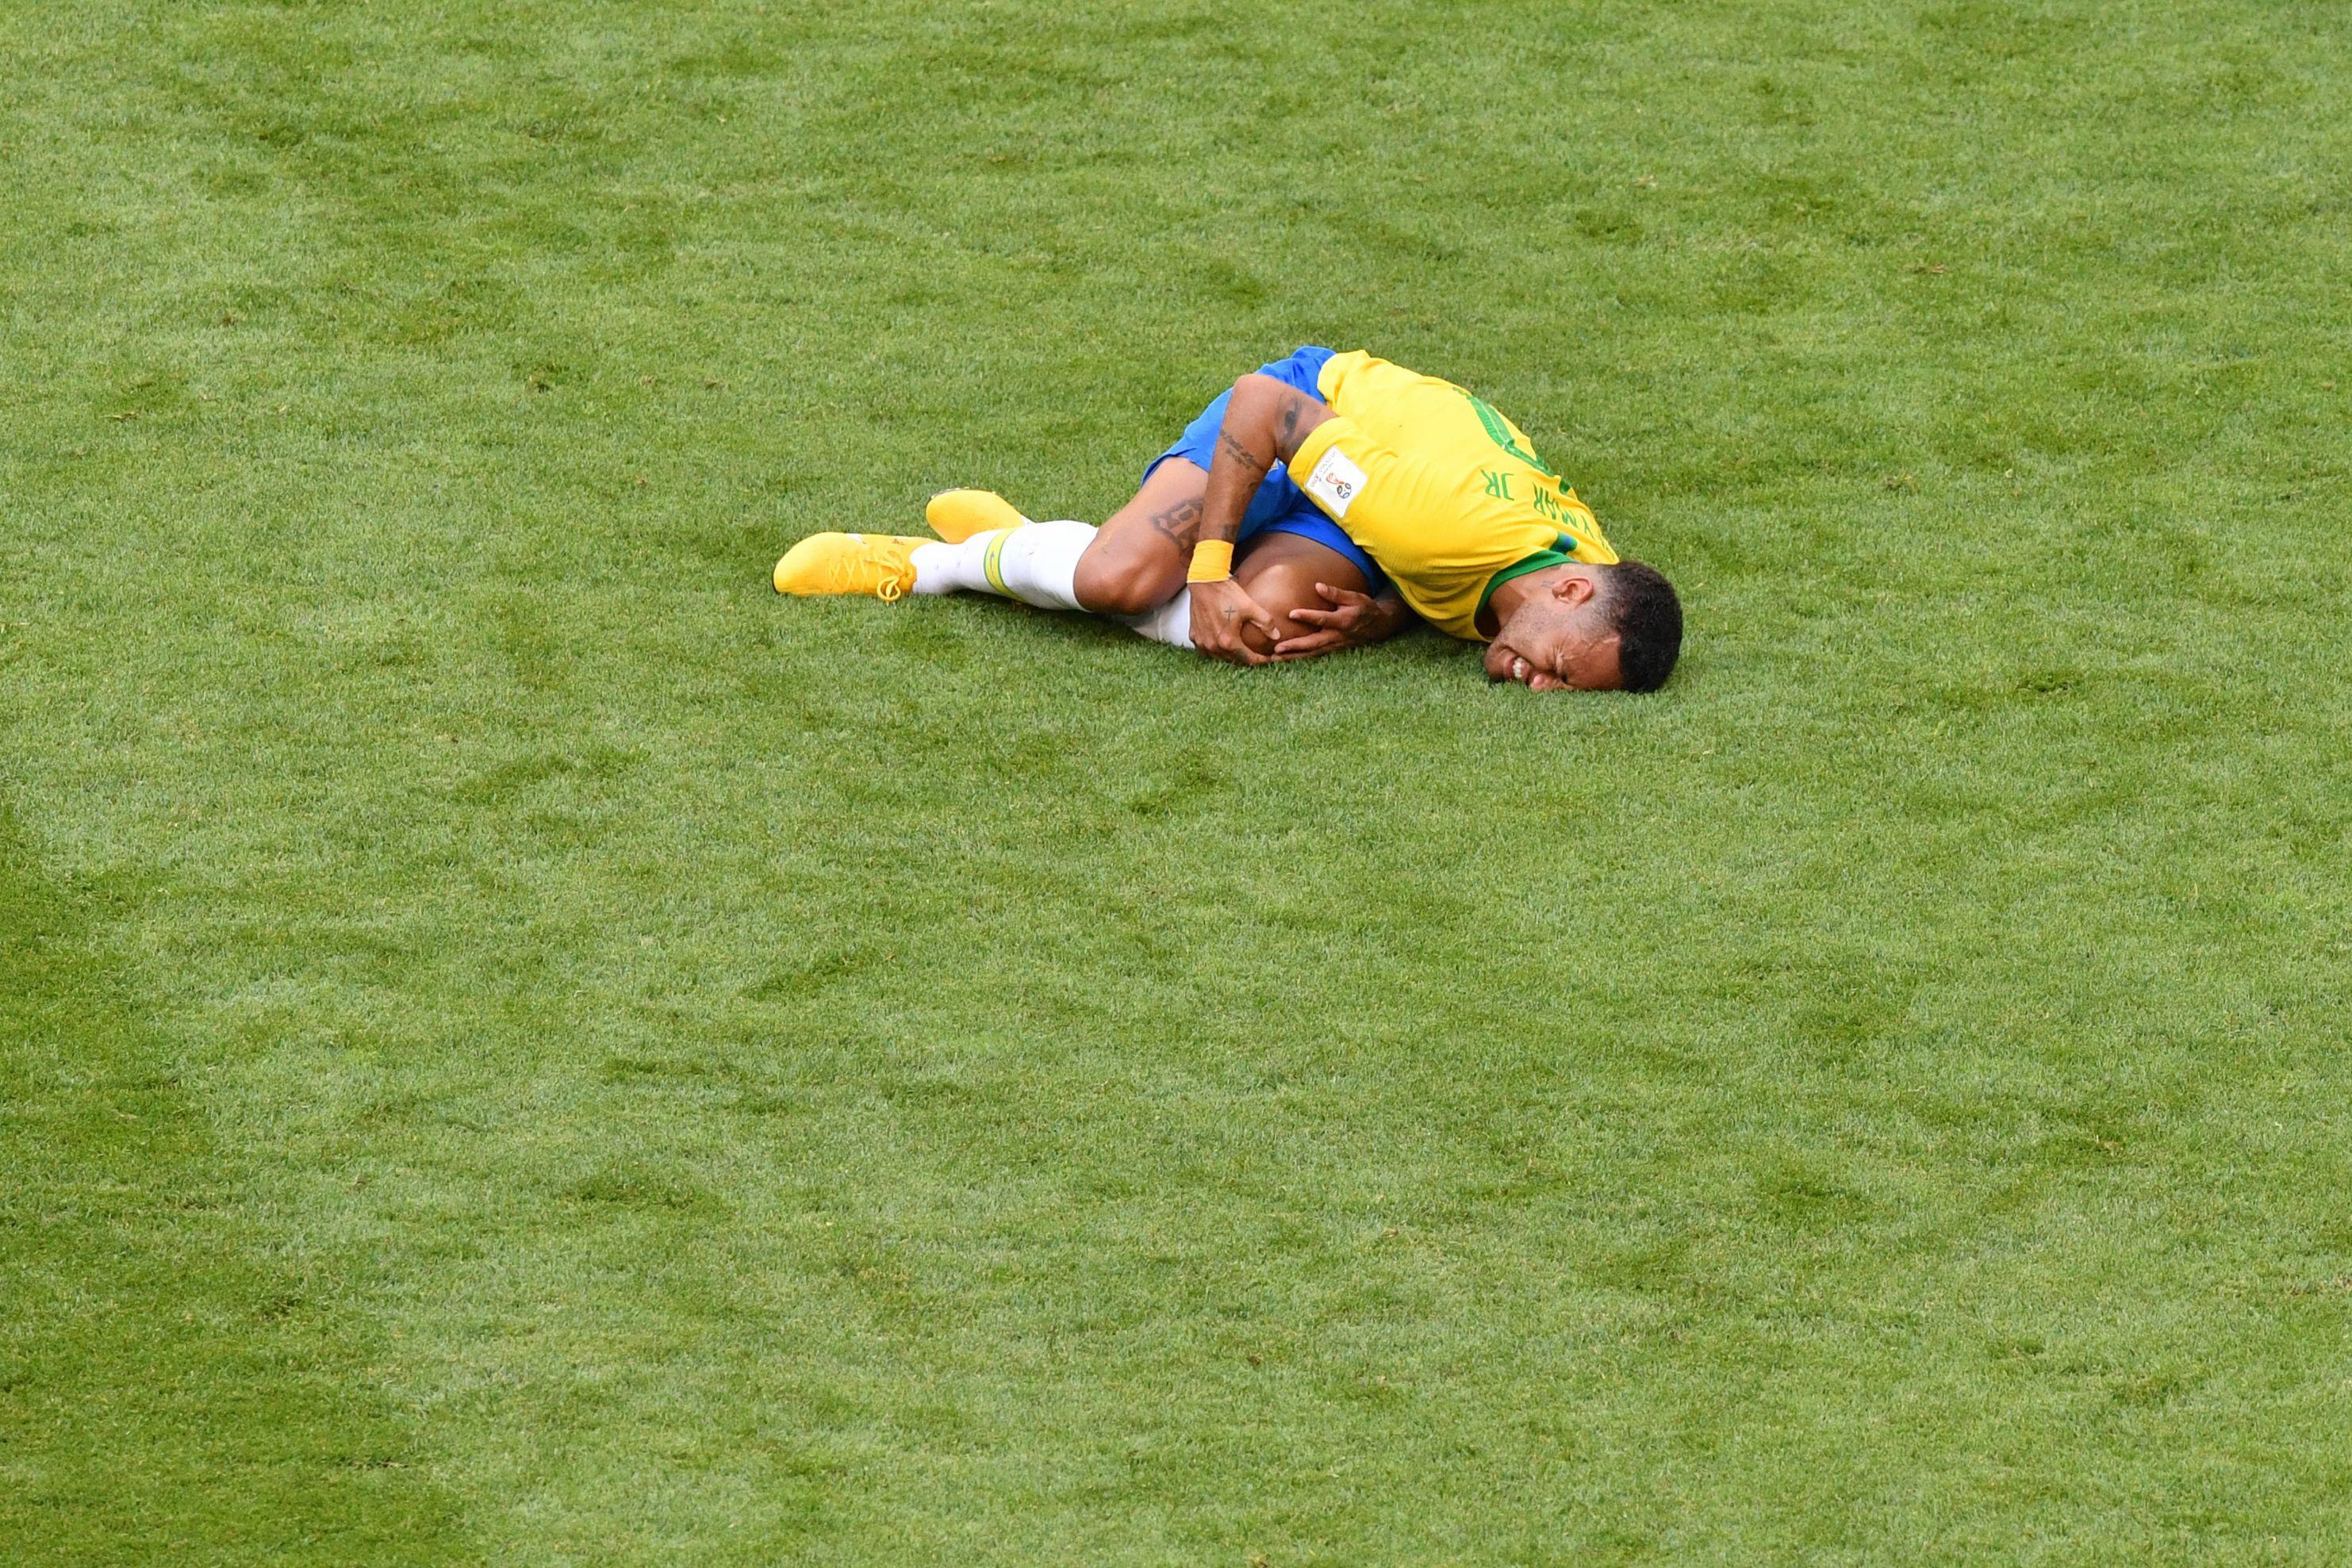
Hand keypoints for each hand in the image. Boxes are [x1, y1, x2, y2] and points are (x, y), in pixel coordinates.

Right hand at [1189, 576, 1282, 665]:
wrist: (1204, 581)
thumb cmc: (1227, 593)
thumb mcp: (1250, 606)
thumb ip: (1265, 623)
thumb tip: (1277, 636)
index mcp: (1228, 641)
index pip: (1248, 659)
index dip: (1261, 660)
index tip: (1269, 658)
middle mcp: (1213, 646)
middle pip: (1234, 660)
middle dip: (1247, 659)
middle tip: (1257, 654)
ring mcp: (1202, 642)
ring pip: (1219, 657)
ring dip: (1231, 656)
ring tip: (1242, 650)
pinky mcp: (1194, 636)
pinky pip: (1207, 650)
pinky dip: (1216, 650)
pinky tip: (1223, 644)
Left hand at [1273, 582, 1393, 659]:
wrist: (1377, 627)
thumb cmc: (1364, 609)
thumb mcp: (1355, 597)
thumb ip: (1336, 593)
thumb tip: (1318, 586)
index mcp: (1343, 621)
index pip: (1323, 619)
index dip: (1308, 616)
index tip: (1292, 613)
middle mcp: (1337, 636)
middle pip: (1313, 643)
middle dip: (1295, 647)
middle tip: (1277, 649)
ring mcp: (1334, 645)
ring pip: (1311, 653)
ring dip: (1293, 657)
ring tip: (1274, 658)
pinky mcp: (1331, 649)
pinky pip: (1313, 655)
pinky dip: (1299, 658)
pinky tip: (1284, 659)